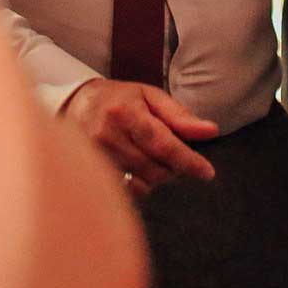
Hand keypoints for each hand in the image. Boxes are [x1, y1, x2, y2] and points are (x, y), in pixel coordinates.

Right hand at [62, 79, 219, 195]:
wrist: (77, 104)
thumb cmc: (120, 99)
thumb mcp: (151, 96)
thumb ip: (180, 116)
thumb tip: (210, 131)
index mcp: (126, 113)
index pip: (163, 144)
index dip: (188, 161)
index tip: (207, 172)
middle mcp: (108, 136)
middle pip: (155, 168)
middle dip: (175, 168)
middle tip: (178, 157)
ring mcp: (97, 157)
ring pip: (143, 182)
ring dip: (160, 176)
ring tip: (157, 158)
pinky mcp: (92, 172)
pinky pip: (128, 190)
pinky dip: (143, 184)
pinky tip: (142, 169)